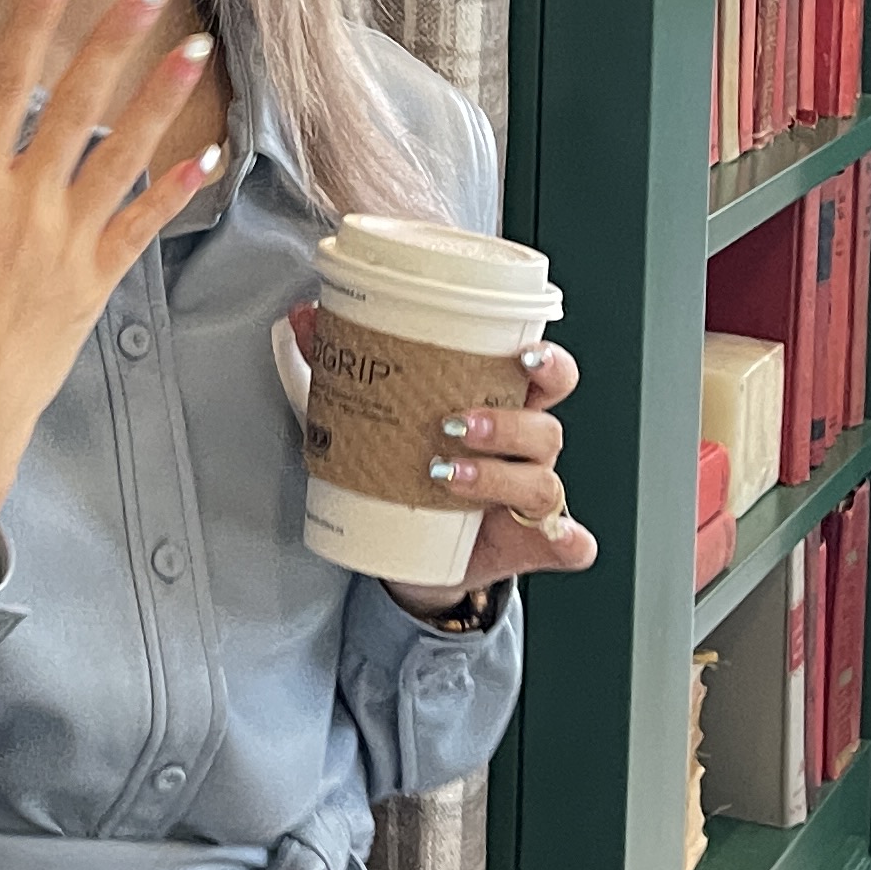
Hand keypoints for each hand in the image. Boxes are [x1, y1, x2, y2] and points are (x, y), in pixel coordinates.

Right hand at [0, 0, 223, 603]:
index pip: (5, 82)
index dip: (33, 19)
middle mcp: (24, 205)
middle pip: (77, 104)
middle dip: (114, 41)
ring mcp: (66, 244)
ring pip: (122, 155)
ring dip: (160, 99)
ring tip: (195, 49)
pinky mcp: (94, 283)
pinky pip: (142, 224)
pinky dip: (175, 187)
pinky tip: (206, 152)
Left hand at [286, 306, 598, 598]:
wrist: (410, 551)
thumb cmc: (406, 469)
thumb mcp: (374, 419)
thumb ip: (340, 369)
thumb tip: (303, 318)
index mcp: (505, 407)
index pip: (547, 375)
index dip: (548, 362)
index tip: (524, 354)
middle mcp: (526, 451)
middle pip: (545, 428)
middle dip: (506, 423)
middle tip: (453, 423)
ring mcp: (530, 500)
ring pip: (543, 482)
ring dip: (499, 476)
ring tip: (444, 472)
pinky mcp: (527, 545)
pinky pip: (566, 543)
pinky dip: (567, 540)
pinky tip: (557, 537)